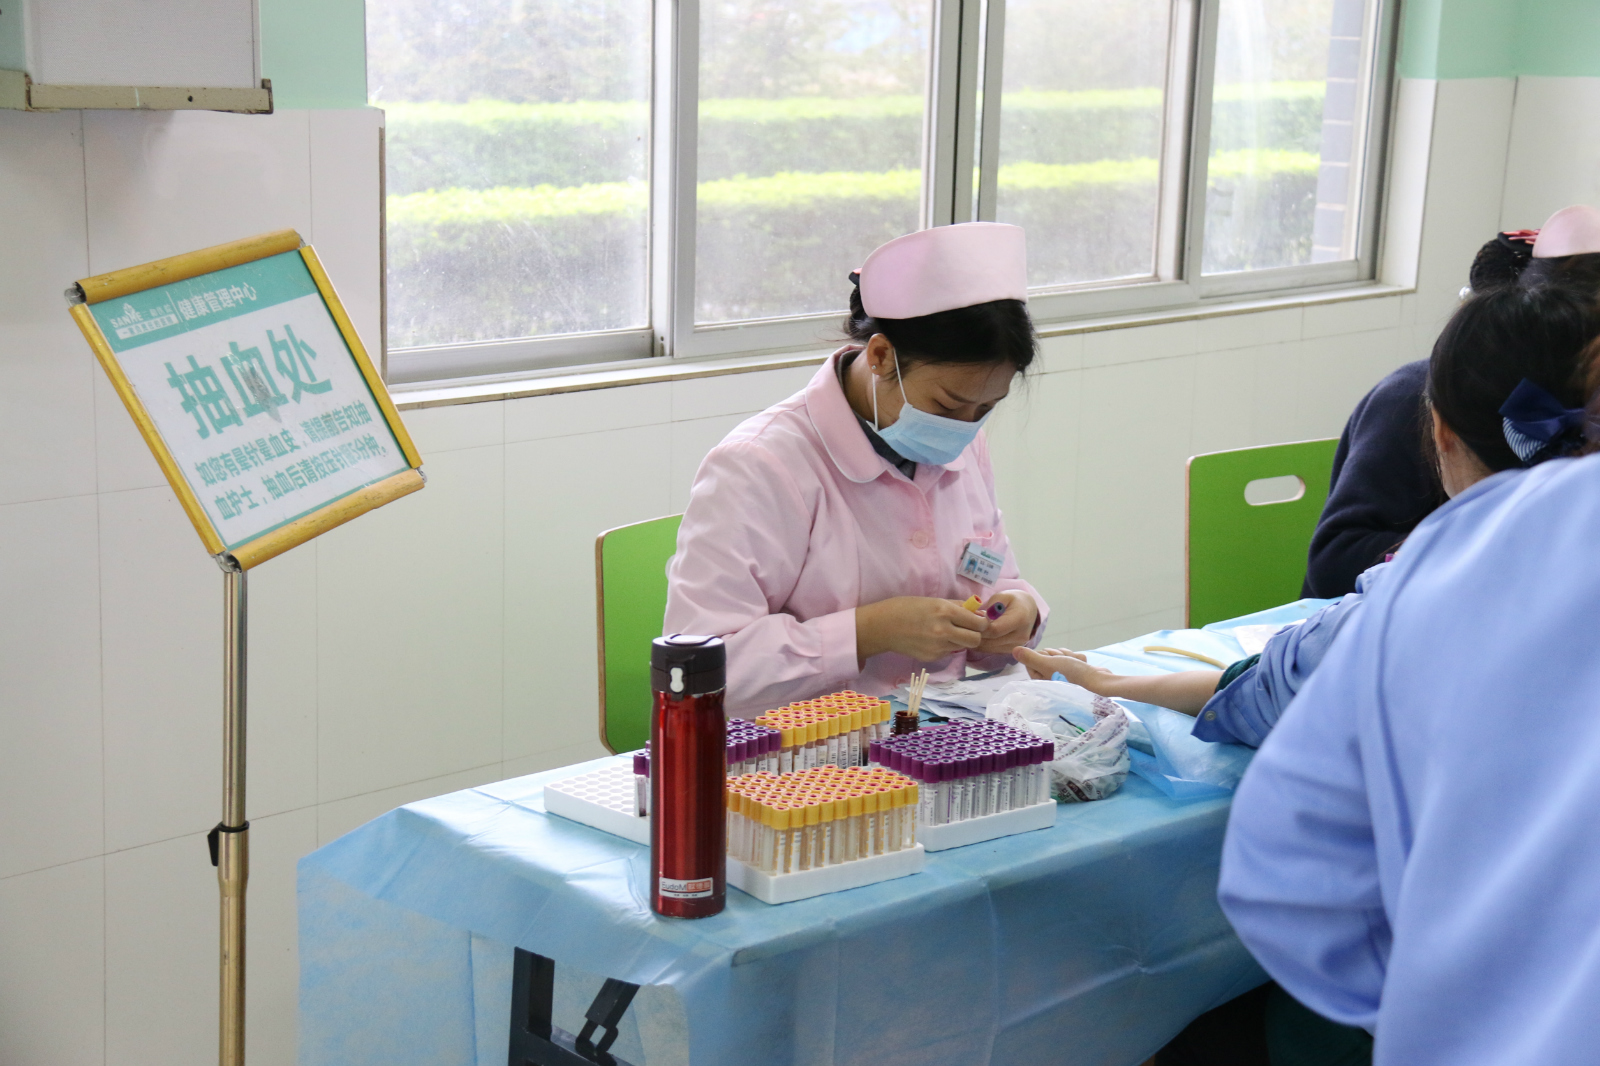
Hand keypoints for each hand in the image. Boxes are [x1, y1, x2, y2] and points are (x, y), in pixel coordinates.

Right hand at [855, 596, 987, 664]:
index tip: (979, 621)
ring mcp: (938, 647)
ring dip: (960, 640)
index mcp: (945, 611)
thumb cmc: (906, 607)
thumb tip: (978, 612)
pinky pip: (948, 652)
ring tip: (947, 632)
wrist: (882, 626)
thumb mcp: (933, 600)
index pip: (978, 623)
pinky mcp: (932, 657)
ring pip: (962, 647)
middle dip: (976, 635)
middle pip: (975, 639)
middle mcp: (944, 631)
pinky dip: (946, 647)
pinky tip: (932, 639)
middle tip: (968, 629)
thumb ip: (956, 607)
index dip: (982, 622)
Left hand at [973, 591, 1039, 653]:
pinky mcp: (1012, 651)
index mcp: (1020, 619)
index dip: (980, 627)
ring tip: (968, 631)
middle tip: (964, 627)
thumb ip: (990, 607)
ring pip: (989, 648)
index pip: (995, 629)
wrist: (1028, 610)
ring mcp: (1017, 645)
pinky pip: (992, 651)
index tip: (969, 621)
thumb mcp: (1001, 597)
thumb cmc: (1012, 601)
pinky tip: (976, 636)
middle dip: (975, 635)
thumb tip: (979, 619)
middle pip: (991, 641)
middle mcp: (1021, 635)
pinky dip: (982, 645)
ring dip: (976, 641)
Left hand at [1013, 646, 1121, 695]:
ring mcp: (1064, 675)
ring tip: (1075, 665)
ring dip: (1069, 656)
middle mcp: (1050, 678)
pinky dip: (1078, 659)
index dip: (1043, 655)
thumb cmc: (1071, 675)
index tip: (1051, 660)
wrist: (1099, 682)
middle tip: (1065, 664)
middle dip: (1057, 655)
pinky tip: (1082, 666)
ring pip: (1061, 654)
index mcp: (1039, 679)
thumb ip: (1030, 657)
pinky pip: (1073, 657)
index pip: (1033, 659)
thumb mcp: (1047, 664)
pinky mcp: (1077, 671)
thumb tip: (1013, 650)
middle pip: (1047, 655)